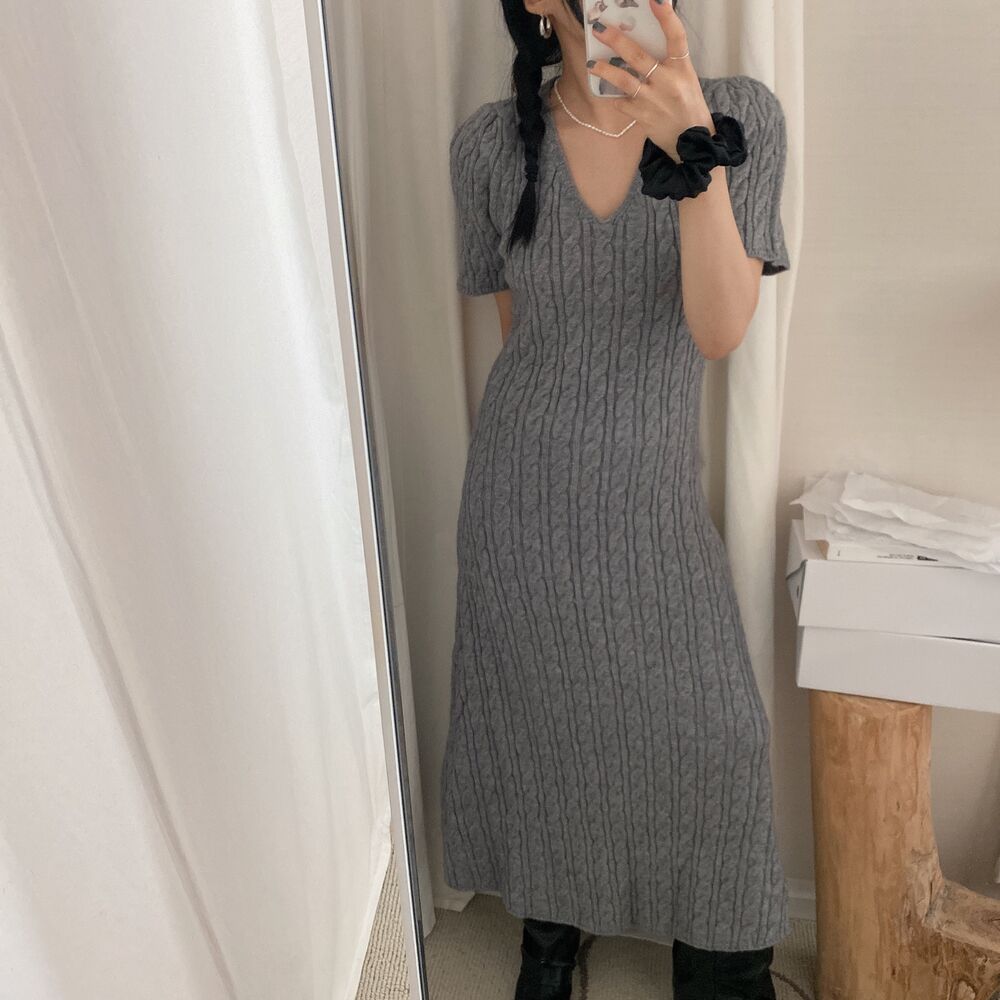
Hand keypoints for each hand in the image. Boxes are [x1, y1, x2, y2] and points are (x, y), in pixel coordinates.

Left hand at [586, 1, 712, 159]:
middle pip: (638, 56)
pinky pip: (622, 102)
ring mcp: (653, 99)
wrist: (691, 141)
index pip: (676, 37)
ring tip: (592, 63)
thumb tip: (640, 43)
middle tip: (599, 28)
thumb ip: (667, 62)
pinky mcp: (642, 116)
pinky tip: (607, 91)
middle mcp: (668, 81)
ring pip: (625, 80)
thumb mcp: (685, 78)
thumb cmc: (687, 105)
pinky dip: (614, 96)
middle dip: (617, 40)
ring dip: (605, 70)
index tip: (656, 0)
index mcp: (682, 67)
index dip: (666, 17)